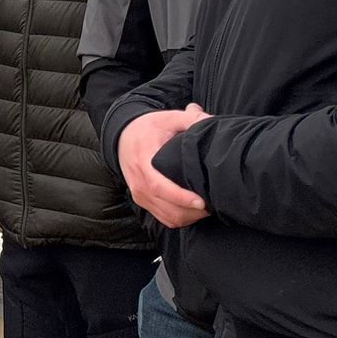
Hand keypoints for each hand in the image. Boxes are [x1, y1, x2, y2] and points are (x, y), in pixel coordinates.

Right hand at [117, 104, 210, 229]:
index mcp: (143, 162)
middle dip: (193, 212)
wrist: (122, 137)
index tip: (202, 201)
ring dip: (190, 217)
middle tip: (214, 204)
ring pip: (168, 217)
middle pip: (167, 208)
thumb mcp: (168, 118)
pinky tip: (195, 210)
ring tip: (208, 207)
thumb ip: (191, 119)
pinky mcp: (143, 201)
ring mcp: (140, 195)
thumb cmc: (148, 128)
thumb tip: (212, 121)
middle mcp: (139, 183)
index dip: (181, 198)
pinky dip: (181, 218)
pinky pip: (164, 218)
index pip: (160, 187)